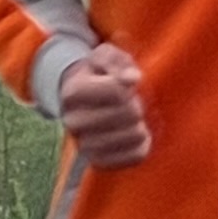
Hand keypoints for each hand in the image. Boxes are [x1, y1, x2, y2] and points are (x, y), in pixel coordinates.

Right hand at [57, 44, 152, 167]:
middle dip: (137, 105)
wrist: (81, 102)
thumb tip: (132, 79)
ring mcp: (83, 144)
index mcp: (73, 93)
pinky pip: (136, 156)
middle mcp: (73, 121)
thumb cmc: (100, 74)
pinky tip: (136, 135)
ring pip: (133, 136)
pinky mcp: (98, 161)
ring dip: (141, 125)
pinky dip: (144, 145)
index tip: (125, 88)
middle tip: (131, 104)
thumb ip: (117, 62)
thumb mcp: (106, 57)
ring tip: (132, 120)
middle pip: (128, 114)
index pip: (117, 91)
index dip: (130, 87)